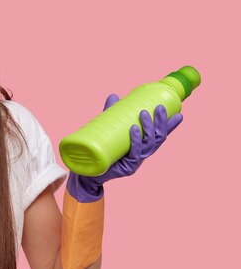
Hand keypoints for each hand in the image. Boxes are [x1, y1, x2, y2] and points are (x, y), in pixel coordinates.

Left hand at [67, 94, 182, 202]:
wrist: (89, 173)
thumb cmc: (101, 151)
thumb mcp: (109, 130)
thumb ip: (111, 114)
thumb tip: (114, 95)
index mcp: (142, 147)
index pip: (160, 136)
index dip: (170, 126)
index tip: (179, 114)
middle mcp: (142, 154)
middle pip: (158, 139)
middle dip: (161, 122)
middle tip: (159, 107)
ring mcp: (136, 162)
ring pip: (148, 145)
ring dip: (148, 128)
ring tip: (144, 113)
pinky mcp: (127, 168)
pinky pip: (134, 154)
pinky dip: (135, 140)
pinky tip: (134, 129)